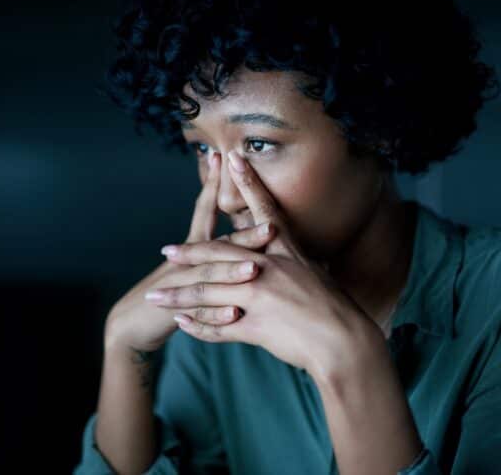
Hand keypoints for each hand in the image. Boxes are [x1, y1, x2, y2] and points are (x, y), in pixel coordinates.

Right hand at [103, 152, 275, 352]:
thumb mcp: (189, 269)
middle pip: (216, 242)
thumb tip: (238, 237)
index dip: (213, 185)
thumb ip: (212, 254)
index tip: (225, 158)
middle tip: (269, 225)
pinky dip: (217, 314)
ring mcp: (178, 285)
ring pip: (208, 275)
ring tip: (255, 268)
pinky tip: (234, 314)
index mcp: (192, 248)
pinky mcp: (172, 310)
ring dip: (231, 271)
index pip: (205, 211)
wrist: (131, 324)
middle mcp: (185, 261)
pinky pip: (199, 312)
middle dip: (243, 233)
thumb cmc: (167, 295)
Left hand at [145, 150, 373, 376]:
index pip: (261, 211)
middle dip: (188, 253)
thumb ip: (287, 259)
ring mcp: (258, 296)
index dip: (246, 184)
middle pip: (217, 255)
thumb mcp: (311, 272)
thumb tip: (272, 249)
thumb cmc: (333, 308)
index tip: (230, 159)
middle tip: (165, 251)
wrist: (346, 341)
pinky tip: (180, 323)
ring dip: (178, 295)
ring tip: (155, 296)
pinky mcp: (255, 325)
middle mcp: (266, 269)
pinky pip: (217, 325)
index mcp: (283, 253)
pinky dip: (197, 325)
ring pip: (208, 292)